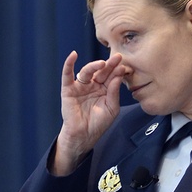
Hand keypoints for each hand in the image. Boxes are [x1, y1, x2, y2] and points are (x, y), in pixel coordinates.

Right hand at [52, 51, 130, 174]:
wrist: (84, 135)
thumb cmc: (98, 124)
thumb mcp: (112, 108)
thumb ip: (114, 93)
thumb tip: (117, 77)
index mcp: (104, 89)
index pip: (111, 77)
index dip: (117, 71)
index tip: (123, 66)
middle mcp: (93, 85)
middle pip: (101, 72)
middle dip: (109, 65)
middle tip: (117, 58)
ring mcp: (81, 86)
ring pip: (87, 72)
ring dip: (94, 65)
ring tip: (103, 63)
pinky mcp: (69, 89)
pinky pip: (67, 75)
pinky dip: (69, 64)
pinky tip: (73, 55)